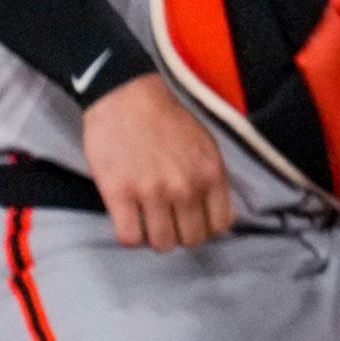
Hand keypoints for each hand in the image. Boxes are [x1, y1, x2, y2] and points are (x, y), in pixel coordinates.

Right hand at [82, 73, 233, 250]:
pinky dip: (129, 236)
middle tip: (166, 223)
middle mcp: (186, 186)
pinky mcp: (119, 193)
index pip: (220, 224)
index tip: (192, 222)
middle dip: (179, 235)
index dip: (206, 228)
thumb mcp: (205, 145)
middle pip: (191, 239)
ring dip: (153, 238)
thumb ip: (210, 178)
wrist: (127, 97)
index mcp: (211, 173)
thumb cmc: (166, 120)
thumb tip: (212, 211)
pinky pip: (129, 237)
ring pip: (160, 243)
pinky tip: (128, 220)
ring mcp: (152, 191)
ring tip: (146, 222)